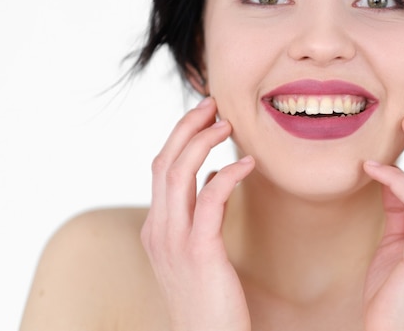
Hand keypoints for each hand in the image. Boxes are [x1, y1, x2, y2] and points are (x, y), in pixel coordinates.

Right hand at [141, 97, 254, 330]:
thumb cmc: (210, 297)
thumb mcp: (198, 250)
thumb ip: (201, 212)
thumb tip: (215, 175)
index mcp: (156, 228)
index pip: (161, 169)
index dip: (180, 136)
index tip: (204, 116)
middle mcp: (158, 229)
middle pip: (164, 162)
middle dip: (186, 127)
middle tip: (213, 105)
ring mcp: (173, 241)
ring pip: (179, 173)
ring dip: (202, 141)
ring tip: (227, 124)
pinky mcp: (198, 252)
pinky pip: (210, 200)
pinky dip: (227, 175)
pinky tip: (247, 163)